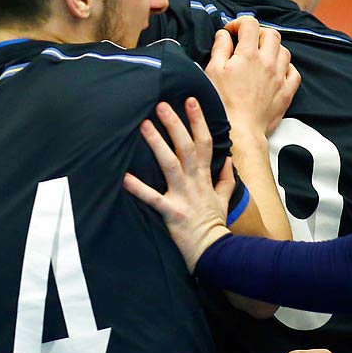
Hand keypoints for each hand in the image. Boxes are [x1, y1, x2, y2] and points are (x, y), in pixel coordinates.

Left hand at [123, 98, 233, 270]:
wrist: (215, 251)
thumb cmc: (215, 225)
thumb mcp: (225, 199)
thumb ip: (226, 179)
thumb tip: (228, 161)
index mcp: (205, 177)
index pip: (204, 142)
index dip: (198, 120)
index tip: (191, 101)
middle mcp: (195, 181)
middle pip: (186, 146)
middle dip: (175, 124)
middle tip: (161, 104)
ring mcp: (183, 196)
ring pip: (170, 164)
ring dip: (157, 144)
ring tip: (144, 126)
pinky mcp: (172, 212)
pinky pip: (153, 198)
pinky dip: (138, 188)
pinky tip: (124, 177)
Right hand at [205, 18, 299, 137]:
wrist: (239, 131)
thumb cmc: (222, 102)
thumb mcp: (212, 71)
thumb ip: (220, 48)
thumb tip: (224, 35)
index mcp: (248, 54)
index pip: (250, 24)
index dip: (239, 23)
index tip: (231, 33)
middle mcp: (268, 62)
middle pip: (272, 34)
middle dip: (258, 33)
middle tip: (246, 43)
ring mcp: (280, 77)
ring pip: (285, 51)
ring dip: (273, 49)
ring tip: (260, 58)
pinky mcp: (286, 92)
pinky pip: (294, 72)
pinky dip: (286, 67)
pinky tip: (276, 72)